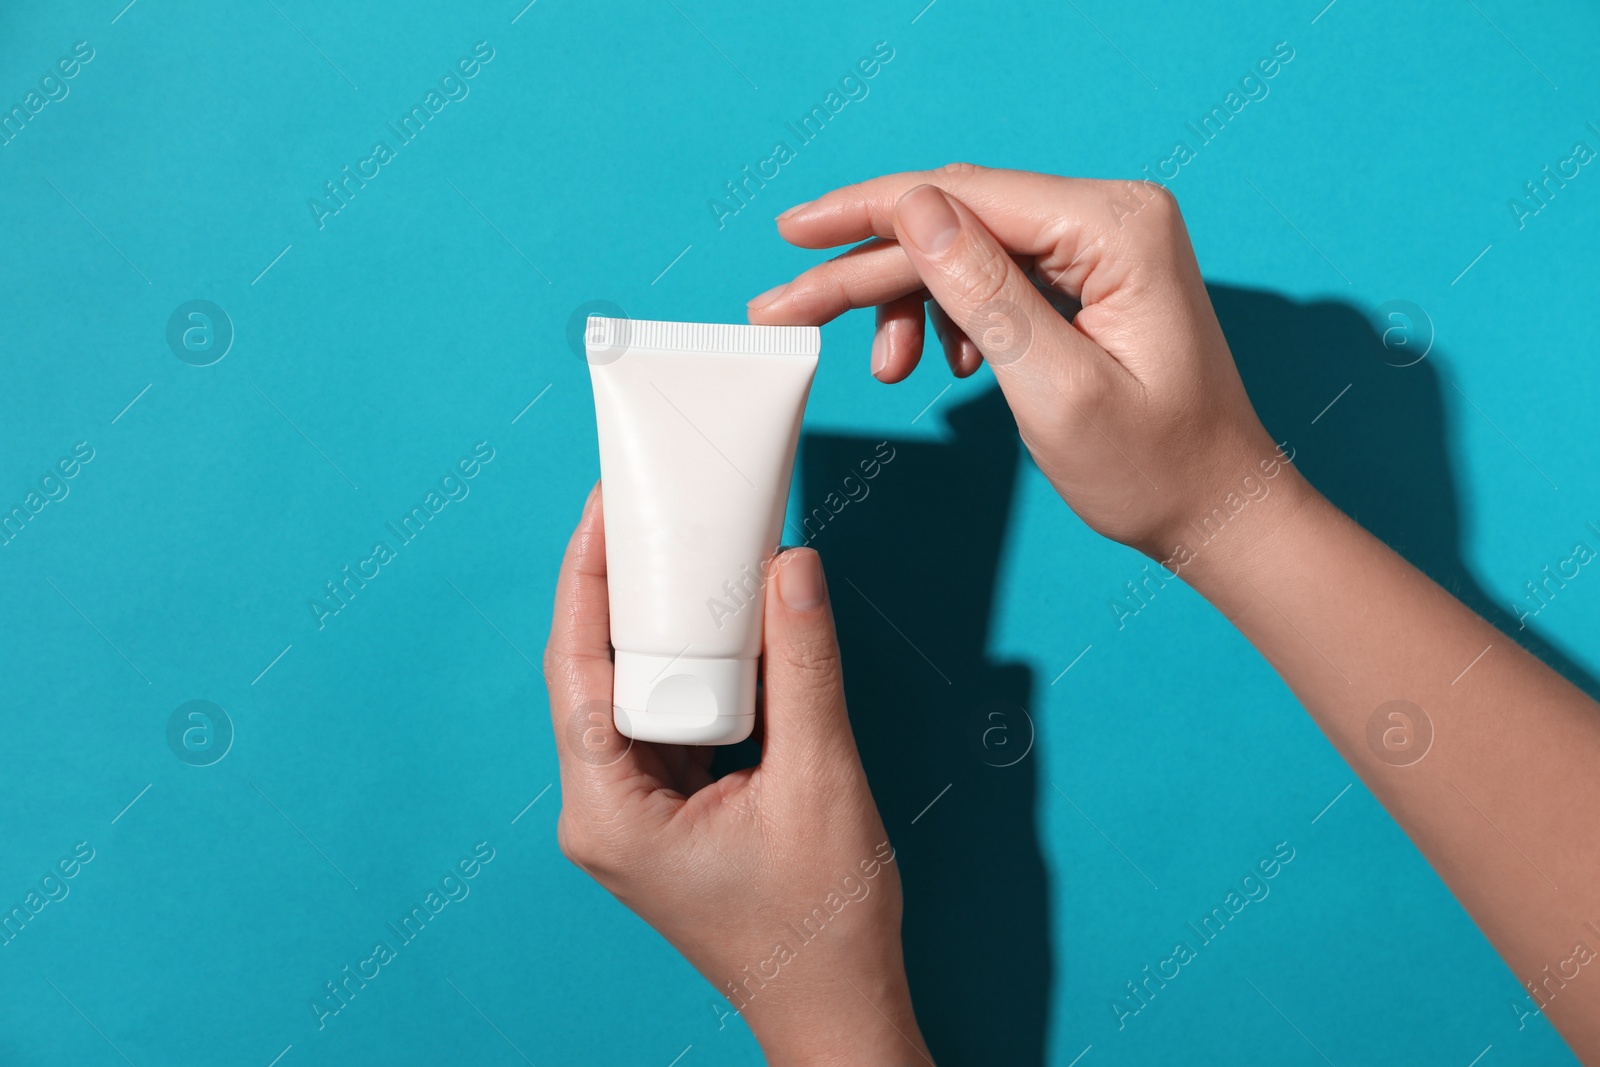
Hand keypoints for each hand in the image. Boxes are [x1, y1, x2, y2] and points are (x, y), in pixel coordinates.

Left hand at [543, 486, 931, 1066]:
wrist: (837, 1007)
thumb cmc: (821, 924)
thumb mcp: (820, 783)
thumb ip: (805, 671)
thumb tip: (790, 569)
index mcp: (609, 811)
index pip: (577, 667)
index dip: (586, 578)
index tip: (604, 505)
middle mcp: (603, 810)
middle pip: (596, 672)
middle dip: (624, 589)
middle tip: (653, 510)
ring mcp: (633, 813)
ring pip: (632, 692)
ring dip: (663, 627)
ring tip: (688, 552)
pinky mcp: (667, 811)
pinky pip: (668, 719)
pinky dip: (694, 670)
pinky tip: (725, 627)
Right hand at [746, 163, 1302, 558]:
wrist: (1216, 509)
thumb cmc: (1155, 469)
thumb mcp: (1057, 391)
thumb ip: (985, 295)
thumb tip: (914, 211)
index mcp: (1117, 228)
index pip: (964, 194)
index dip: (866, 211)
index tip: (792, 233)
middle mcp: (1112, 217)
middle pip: (955, 219)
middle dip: (867, 267)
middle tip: (786, 307)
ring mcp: (1102, 245)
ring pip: (965, 248)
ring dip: (907, 300)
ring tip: (886, 369)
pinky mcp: (1089, 277)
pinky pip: (993, 276)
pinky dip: (949, 315)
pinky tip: (943, 364)